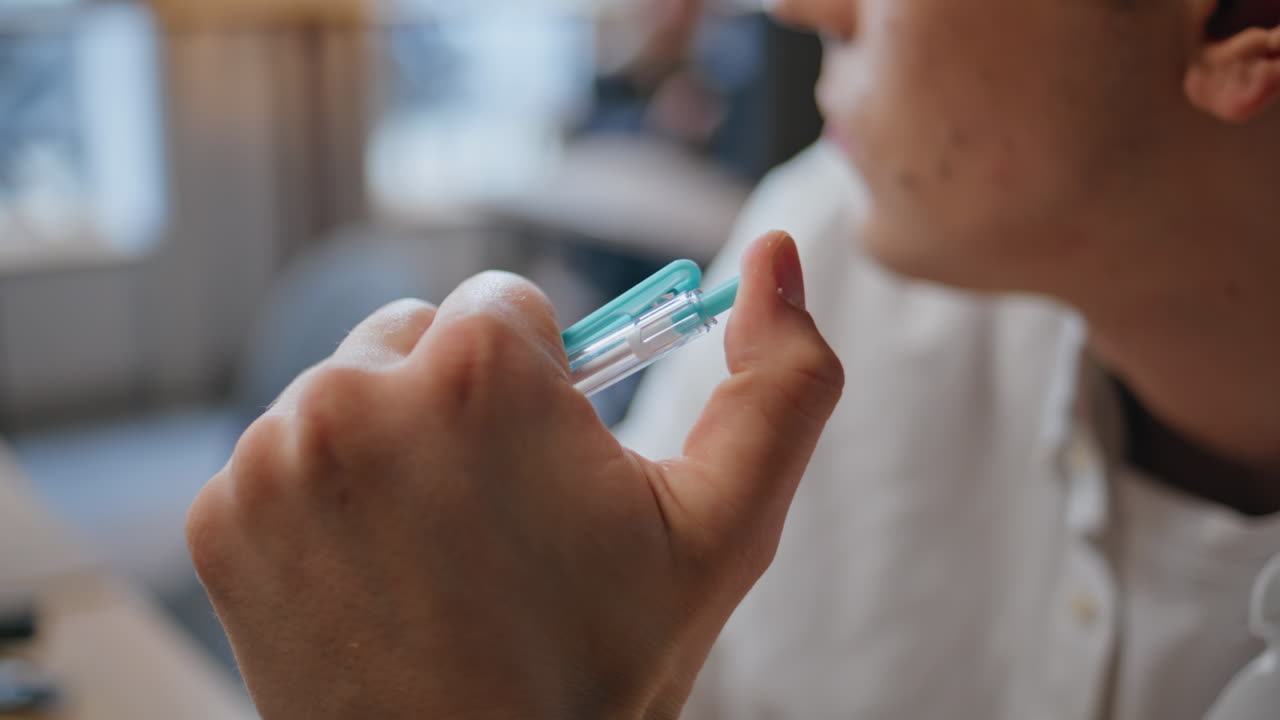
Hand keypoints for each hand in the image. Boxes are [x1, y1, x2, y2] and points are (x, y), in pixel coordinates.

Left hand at [186, 231, 843, 719]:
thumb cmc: (600, 670)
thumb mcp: (725, 529)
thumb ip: (782, 383)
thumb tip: (775, 255)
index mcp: (476, 373)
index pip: (506, 307)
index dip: (542, 387)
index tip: (545, 466)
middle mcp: (352, 393)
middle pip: (419, 336)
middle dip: (459, 400)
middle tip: (496, 514)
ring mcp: (272, 459)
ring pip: (351, 390)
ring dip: (392, 444)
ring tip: (436, 550)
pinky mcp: (218, 518)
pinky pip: (287, 459)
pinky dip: (327, 498)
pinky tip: (372, 574)